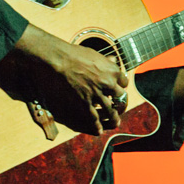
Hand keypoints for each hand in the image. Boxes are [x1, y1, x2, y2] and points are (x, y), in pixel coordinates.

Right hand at [9, 25, 127, 135]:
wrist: (59, 59)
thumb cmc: (75, 53)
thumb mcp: (95, 54)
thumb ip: (105, 61)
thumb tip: (113, 60)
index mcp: (112, 70)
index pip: (124, 81)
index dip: (122, 84)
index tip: (119, 87)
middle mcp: (108, 83)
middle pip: (121, 96)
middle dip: (120, 101)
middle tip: (119, 105)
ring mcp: (96, 93)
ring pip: (110, 110)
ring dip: (114, 117)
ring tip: (116, 121)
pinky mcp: (84, 101)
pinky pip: (93, 116)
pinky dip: (97, 124)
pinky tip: (99, 129)